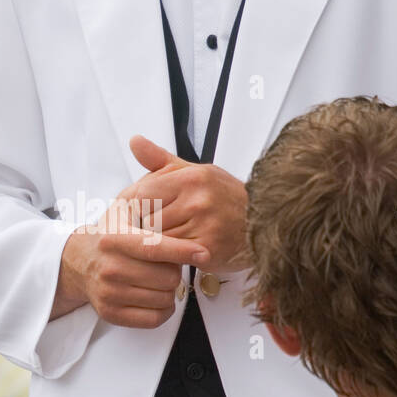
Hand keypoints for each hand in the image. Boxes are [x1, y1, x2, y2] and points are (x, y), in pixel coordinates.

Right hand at [51, 223, 208, 327]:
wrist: (79, 262)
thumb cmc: (111, 237)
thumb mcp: (124, 212)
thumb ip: (152, 208)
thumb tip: (181, 200)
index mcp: (114, 238)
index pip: (153, 247)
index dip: (182, 251)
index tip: (203, 253)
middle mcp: (109, 267)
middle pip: (166, 277)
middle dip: (175, 271)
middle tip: (167, 265)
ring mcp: (109, 293)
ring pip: (165, 299)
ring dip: (170, 290)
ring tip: (159, 279)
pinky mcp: (111, 313)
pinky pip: (155, 319)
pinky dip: (164, 309)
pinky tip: (157, 296)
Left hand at [116, 136, 250, 273]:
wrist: (262, 222)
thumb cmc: (224, 196)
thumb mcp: (194, 172)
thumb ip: (160, 160)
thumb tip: (134, 141)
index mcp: (192, 177)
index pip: (142, 194)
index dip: (139, 205)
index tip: (146, 210)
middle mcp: (198, 200)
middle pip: (147, 219)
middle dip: (150, 225)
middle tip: (163, 225)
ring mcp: (204, 227)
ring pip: (158, 239)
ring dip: (161, 241)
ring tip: (176, 236)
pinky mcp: (207, 251)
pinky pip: (174, 255)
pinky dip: (174, 255)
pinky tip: (183, 249)